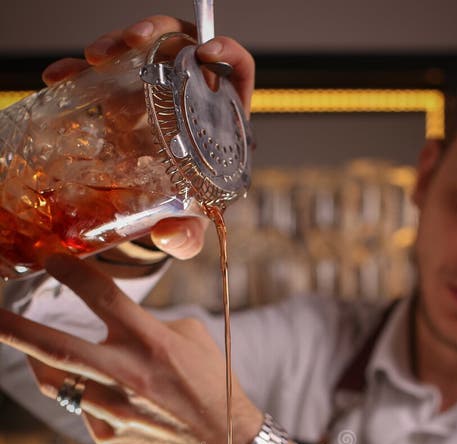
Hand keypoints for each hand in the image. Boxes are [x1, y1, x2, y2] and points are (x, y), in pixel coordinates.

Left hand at [0, 255, 262, 443]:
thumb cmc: (213, 386)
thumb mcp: (192, 338)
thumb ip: (150, 322)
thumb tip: (117, 313)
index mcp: (152, 342)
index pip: (101, 296)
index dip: (70, 271)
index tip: (49, 257)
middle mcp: (127, 375)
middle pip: (55, 346)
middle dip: (13, 327)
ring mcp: (113, 410)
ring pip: (54, 381)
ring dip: (38, 360)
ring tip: (31, 348)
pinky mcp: (107, 436)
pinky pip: (80, 407)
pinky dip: (84, 394)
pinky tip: (103, 394)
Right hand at [42, 15, 255, 260]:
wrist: (154, 215)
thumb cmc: (187, 210)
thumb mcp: (190, 223)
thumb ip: (187, 236)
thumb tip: (170, 237)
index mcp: (222, 118)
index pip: (236, 70)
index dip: (228, 52)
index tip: (208, 51)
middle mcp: (190, 96)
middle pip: (182, 46)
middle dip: (157, 33)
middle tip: (133, 43)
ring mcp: (154, 92)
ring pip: (140, 51)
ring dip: (115, 44)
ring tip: (93, 59)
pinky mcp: (122, 98)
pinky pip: (101, 74)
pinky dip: (78, 72)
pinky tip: (60, 77)